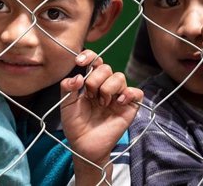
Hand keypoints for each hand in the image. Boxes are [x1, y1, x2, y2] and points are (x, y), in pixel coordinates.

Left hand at [60, 51, 141, 183]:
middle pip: (106, 67)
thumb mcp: (66, 103)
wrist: (83, 145)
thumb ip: (68, 87)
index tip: (80, 61)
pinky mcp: (129, 107)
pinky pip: (136, 92)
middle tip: (89, 95)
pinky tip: (118, 102)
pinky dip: (128, 93)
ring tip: (101, 103)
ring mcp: (117, 96)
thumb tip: (78, 75)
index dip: (89, 56)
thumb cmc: (75, 124)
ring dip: (107, 88)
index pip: (94, 61)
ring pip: (119, 77)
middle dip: (95, 78)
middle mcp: (104, 86)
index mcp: (90, 82)